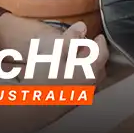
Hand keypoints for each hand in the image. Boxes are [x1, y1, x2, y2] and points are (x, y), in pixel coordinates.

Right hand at [0, 16, 109, 132]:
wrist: (31, 107)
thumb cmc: (45, 77)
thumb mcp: (56, 51)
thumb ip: (71, 38)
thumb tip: (82, 26)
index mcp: (90, 72)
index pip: (102, 55)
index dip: (101, 43)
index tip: (98, 37)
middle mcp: (89, 86)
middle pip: (98, 68)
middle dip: (94, 56)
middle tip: (88, 46)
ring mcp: (79, 96)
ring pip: (89, 78)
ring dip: (86, 66)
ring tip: (75, 57)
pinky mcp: (69, 103)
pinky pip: (79, 86)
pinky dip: (77, 76)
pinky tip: (65, 72)